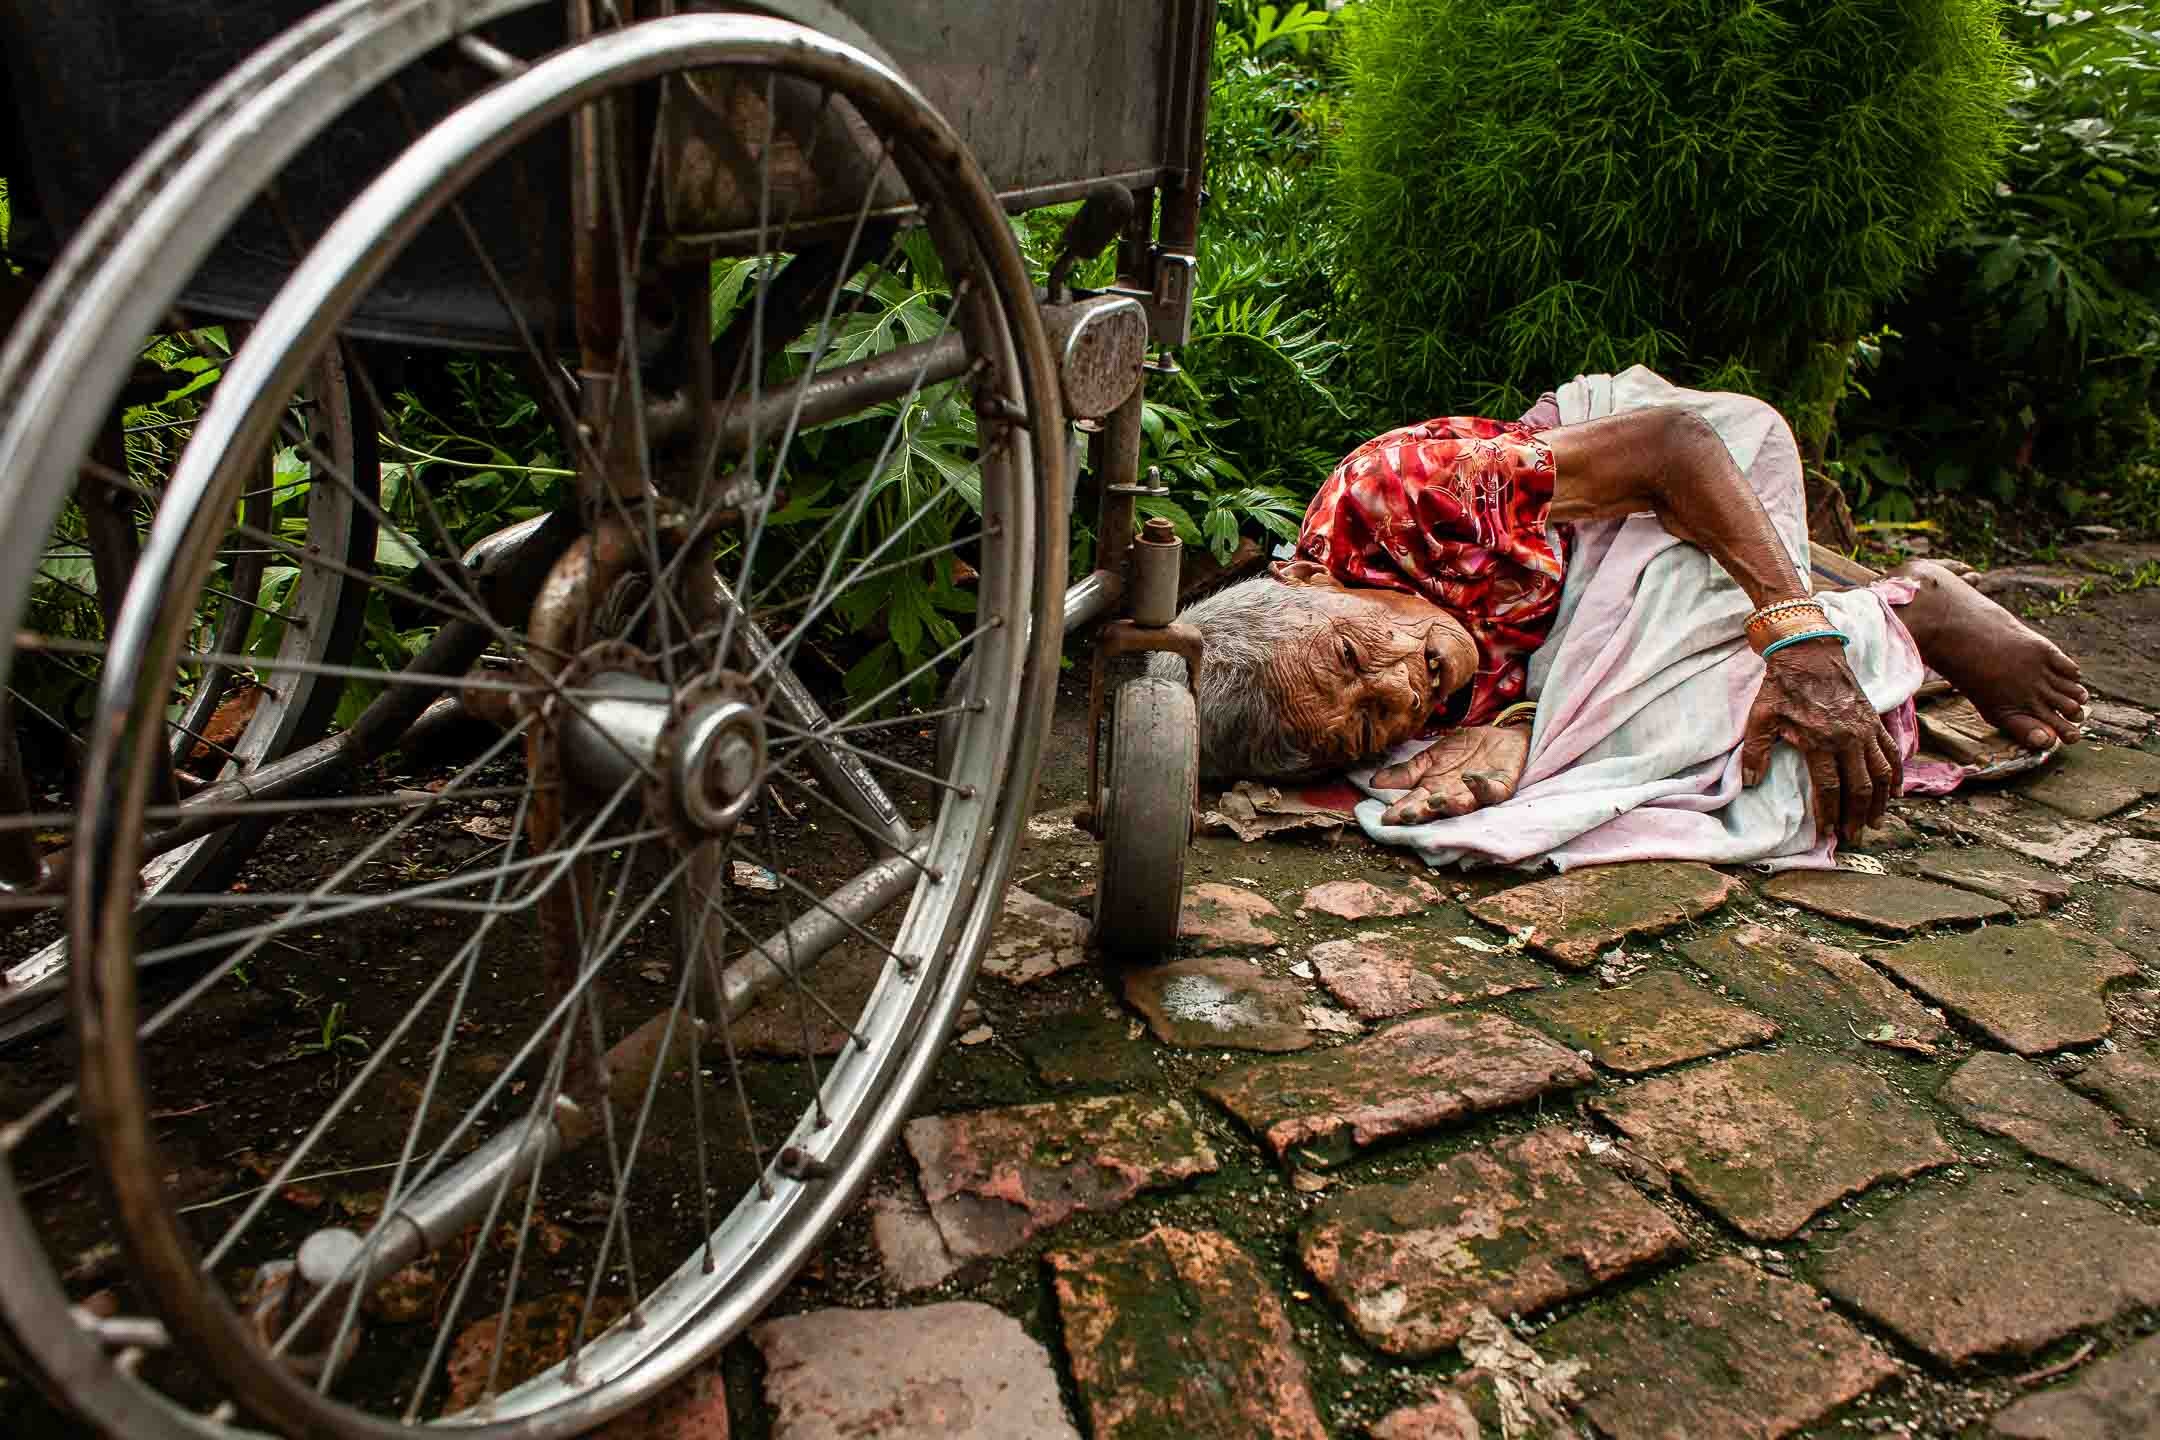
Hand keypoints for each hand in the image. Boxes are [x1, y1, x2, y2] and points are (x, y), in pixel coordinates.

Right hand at [1370, 725, 1530, 824]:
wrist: (1500, 734)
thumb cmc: (1464, 749)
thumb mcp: (1430, 757)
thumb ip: (1406, 771)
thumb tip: (1375, 782)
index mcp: (1434, 791)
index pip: (1415, 803)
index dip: (1401, 811)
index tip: (1386, 818)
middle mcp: (1454, 797)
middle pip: (1437, 809)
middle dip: (1424, 812)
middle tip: (1408, 815)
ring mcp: (1477, 794)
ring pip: (1463, 805)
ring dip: (1451, 804)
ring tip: (1437, 800)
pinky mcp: (1500, 787)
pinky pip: (1492, 791)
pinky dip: (1481, 786)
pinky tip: (1470, 779)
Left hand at [1739, 638, 1900, 842]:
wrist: (1810, 651)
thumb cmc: (1782, 686)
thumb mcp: (1761, 717)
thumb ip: (1755, 752)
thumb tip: (1750, 783)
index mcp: (1820, 741)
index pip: (1830, 788)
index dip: (1830, 814)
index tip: (1828, 834)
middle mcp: (1849, 738)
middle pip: (1860, 787)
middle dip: (1856, 816)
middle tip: (1853, 837)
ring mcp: (1866, 730)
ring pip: (1882, 774)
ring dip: (1880, 801)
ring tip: (1874, 822)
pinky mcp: (1875, 721)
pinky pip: (1892, 752)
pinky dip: (1897, 774)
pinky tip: (1896, 792)